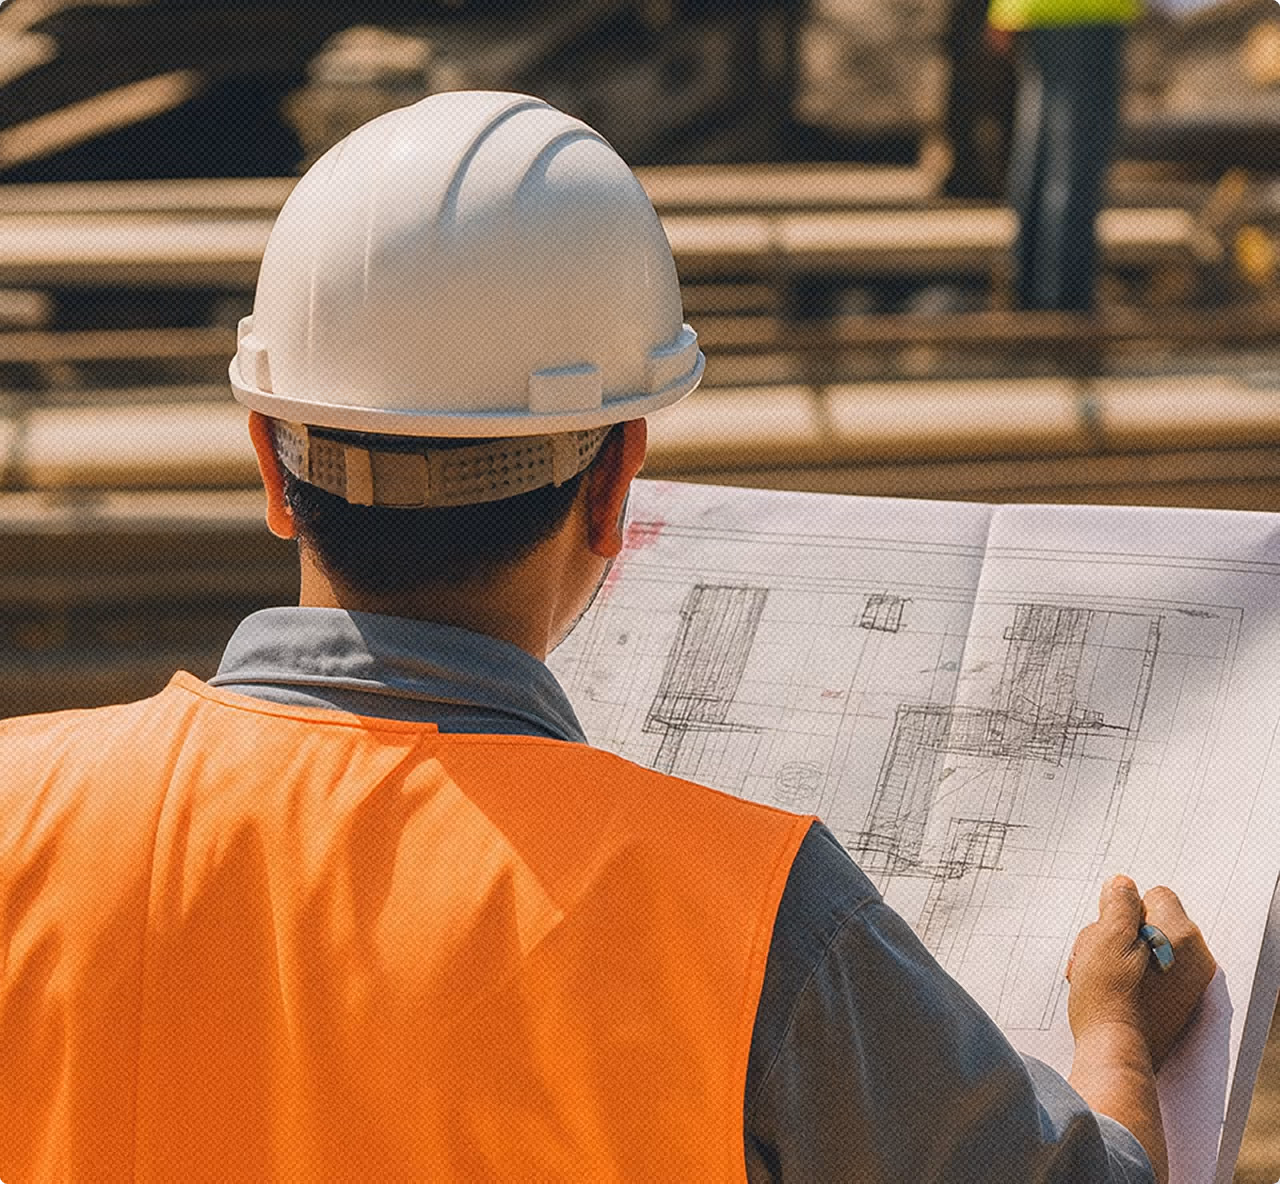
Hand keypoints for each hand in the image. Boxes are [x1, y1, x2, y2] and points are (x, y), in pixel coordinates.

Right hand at [1066, 876, 1215, 1069]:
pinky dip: (1133, 976)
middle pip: (1150, 923)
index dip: (1124, 909)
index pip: (1154, 896)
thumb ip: (1119, 904)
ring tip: (1099, 975)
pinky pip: (1154, 973)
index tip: (1108, 930)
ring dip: (1121, 955)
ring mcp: (1188, 983)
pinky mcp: (1178, 1003)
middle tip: (1098, 956)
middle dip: (1119, 934)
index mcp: (1181, 935)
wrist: (1115, 1050)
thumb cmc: (1108, 995)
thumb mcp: (1106, 936)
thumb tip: (1123, 885)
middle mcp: (1194, 958)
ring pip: (1148, 947)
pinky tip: (1113, 990)